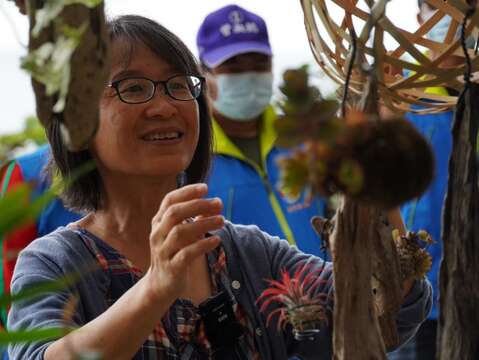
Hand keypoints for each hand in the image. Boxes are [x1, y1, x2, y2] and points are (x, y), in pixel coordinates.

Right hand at [145, 183, 223, 303]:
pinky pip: (186, 254)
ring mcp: (163, 251)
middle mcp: (157, 234)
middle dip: (198, 205)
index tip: (205, 188)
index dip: (186, 191)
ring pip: (180, 232)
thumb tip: (215, 203)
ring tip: (222, 220)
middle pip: (174, 213)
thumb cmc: (175, 253)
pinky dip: (202, 245)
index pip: (169, 200)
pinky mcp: (171, 267)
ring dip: (203, 223)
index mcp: (159, 222)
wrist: (160, 285)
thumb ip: (195, 218)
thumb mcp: (183, 234)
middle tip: (219, 204)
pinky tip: (216, 240)